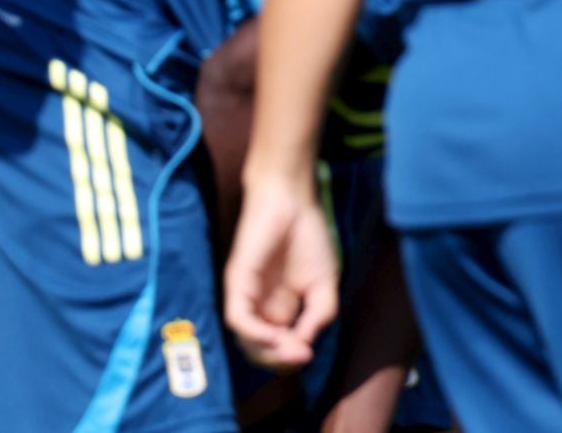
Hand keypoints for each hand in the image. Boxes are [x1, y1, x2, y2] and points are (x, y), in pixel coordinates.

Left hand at [224, 175, 338, 368]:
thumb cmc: (308, 237)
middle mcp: (259, 307)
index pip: (278, 347)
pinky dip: (256, 334)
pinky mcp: (236, 283)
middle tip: (301, 355)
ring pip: (246, 340)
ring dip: (269, 352)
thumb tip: (304, 347)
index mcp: (279, 309)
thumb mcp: (324, 285)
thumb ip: (318, 316)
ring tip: (292, 348)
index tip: (309, 354)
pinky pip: (239, 318)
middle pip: (260, 350)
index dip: (290, 357)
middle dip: (280, 359)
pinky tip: (276, 334)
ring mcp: (245, 296)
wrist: (293, 202)